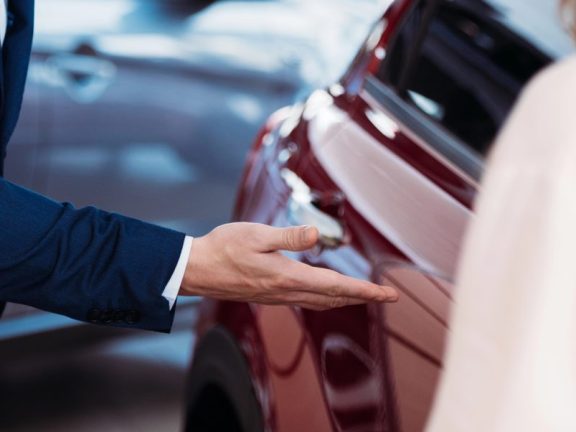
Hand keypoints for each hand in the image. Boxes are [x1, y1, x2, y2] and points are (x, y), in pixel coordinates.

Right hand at [180, 223, 397, 310]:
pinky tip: (329, 293)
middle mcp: (287, 292)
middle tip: (387, 296)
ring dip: (347, 299)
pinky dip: (328, 298)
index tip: (388, 294)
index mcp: (288, 276)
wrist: (197, 270)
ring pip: (323, 302)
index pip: (337, 286)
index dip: (365, 290)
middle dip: (364, 297)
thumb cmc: (224, 248)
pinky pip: (308, 301)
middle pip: (335, 298)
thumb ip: (288, 236)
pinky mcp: (271, 295)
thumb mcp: (256, 235)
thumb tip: (317, 235)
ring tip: (365, 295)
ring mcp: (279, 296)